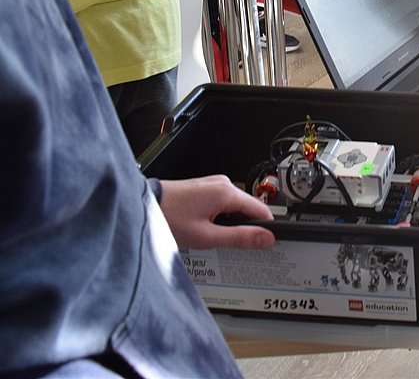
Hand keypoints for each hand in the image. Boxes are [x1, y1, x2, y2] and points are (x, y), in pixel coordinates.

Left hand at [159, 175, 275, 249]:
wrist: (143, 207)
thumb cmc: (168, 218)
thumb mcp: (206, 236)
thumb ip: (239, 238)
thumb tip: (266, 238)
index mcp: (227, 192)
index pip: (262, 210)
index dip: (265, 229)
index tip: (263, 243)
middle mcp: (223, 184)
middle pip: (248, 209)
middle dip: (244, 228)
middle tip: (229, 245)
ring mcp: (213, 184)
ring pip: (235, 207)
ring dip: (230, 223)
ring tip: (211, 237)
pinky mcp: (205, 188)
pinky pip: (223, 203)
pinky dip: (220, 217)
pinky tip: (205, 228)